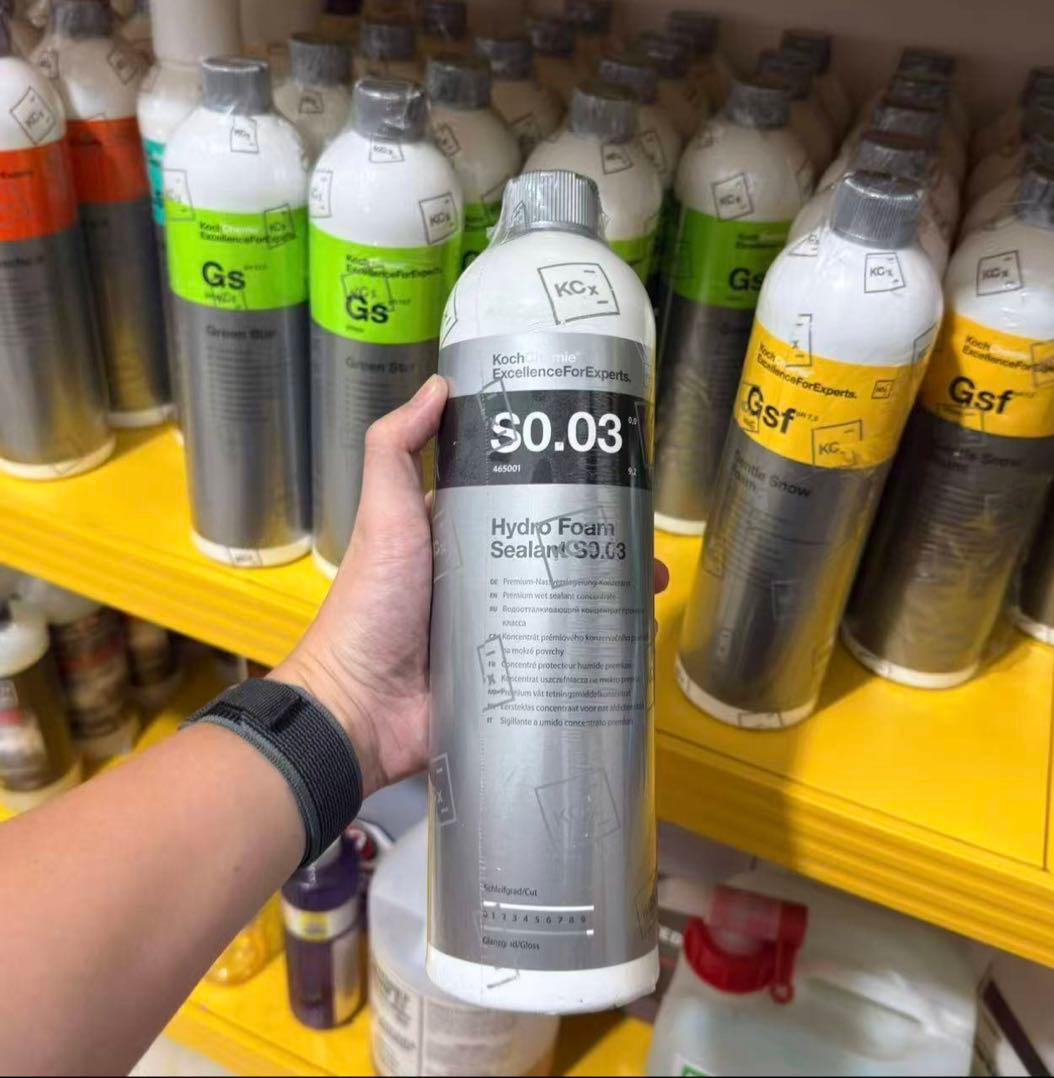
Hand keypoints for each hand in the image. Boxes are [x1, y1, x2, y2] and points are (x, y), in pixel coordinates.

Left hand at [273, 375, 669, 796]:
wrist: (359, 707)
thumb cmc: (373, 604)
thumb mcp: (384, 515)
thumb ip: (396, 448)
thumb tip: (438, 386)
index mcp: (456, 538)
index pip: (519, 502)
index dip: (561, 489)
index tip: (606, 478)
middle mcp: (482, 580)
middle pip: (553, 553)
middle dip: (602, 547)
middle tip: (645, 544)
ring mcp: (499, 630)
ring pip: (565, 603)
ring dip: (610, 595)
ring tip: (649, 588)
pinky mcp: (510, 675)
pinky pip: (560, 656)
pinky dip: (595, 647)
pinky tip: (631, 638)